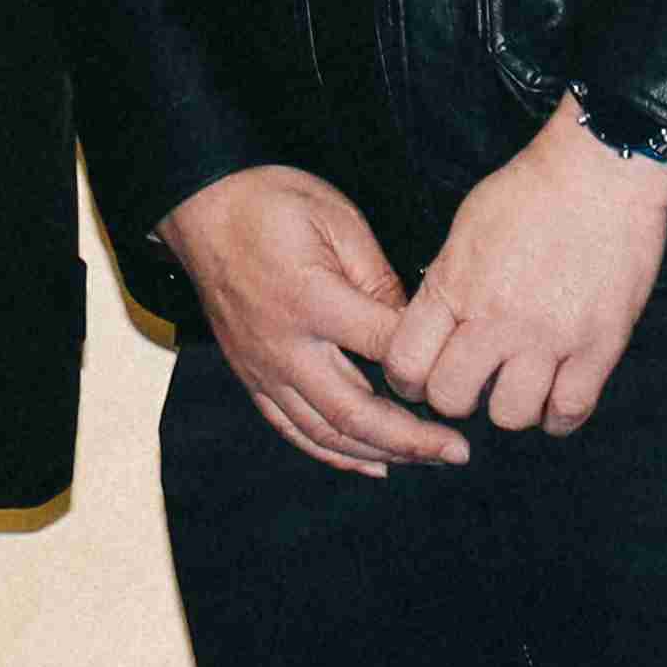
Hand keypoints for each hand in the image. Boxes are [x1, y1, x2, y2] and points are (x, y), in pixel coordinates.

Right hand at [163, 165, 465, 476]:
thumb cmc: (271, 203)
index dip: (429, 367)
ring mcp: (263, 369)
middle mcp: (284, 348)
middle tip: (458, 451)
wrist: (202, 209)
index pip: (385, 349)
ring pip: (324, 433)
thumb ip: (378, 278)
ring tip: (427, 460)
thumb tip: (414, 327)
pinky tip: (371, 463)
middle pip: (356, 412)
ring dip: (380, 453)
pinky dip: (333, 454)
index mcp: (311, 302)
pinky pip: (292, 429)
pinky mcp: (250, 376)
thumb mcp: (337, 219)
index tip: (464, 372)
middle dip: (412, 440)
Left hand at [380, 102, 666, 434]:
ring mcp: (550, 337)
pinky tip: (554, 397)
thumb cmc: (531, 189)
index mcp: (456, 286)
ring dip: (509, 406)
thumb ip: (446, 282)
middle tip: (472, 382)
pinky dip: (557, 415)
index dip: (408, 379)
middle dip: (455, 396)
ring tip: (518, 385)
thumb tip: (432, 327)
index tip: (422, 376)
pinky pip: (569, 411)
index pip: (406, 364)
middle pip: (452, 398)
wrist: (601, 170)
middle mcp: (497, 318)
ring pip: (510, 415)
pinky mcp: (598, 346)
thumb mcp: (465, 228)